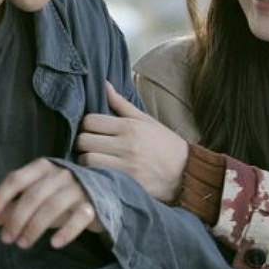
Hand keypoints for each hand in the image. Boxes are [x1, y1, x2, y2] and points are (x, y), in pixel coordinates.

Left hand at [0, 158, 102, 249]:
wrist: (102, 195)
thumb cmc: (59, 197)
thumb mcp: (30, 199)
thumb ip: (4, 207)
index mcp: (42, 167)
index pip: (16, 179)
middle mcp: (61, 174)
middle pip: (32, 196)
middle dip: (16, 219)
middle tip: (7, 239)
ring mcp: (79, 188)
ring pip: (53, 207)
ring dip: (34, 227)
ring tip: (23, 244)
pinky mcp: (93, 204)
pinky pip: (79, 217)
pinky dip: (66, 232)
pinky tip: (54, 244)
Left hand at [77, 81, 187, 201]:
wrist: (186, 172)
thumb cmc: (165, 144)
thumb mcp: (146, 121)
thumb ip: (122, 105)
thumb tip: (104, 85)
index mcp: (129, 127)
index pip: (90, 121)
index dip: (87, 125)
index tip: (91, 130)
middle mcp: (126, 145)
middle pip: (84, 141)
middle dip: (82, 143)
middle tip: (89, 146)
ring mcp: (125, 166)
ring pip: (87, 160)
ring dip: (86, 161)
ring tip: (93, 160)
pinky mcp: (127, 183)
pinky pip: (98, 177)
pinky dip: (94, 175)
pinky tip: (99, 173)